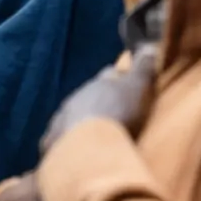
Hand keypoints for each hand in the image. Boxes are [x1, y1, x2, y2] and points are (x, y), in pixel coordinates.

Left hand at [40, 45, 156, 155]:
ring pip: (71, 117)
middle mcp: (75, 98)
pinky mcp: (50, 145)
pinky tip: (73, 155)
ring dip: (80, 124)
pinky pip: (58, 142)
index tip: (126, 84)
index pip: (108, 75)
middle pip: (88, 97)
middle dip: (98, 103)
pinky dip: (66, 145)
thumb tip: (149, 45)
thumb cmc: (118, 115)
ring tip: (93, 137)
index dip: (118, 79)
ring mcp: (59, 121)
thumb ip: (143, 68)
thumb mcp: (137, 88)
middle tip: (112, 114)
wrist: (88, 149)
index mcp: (97, 84)